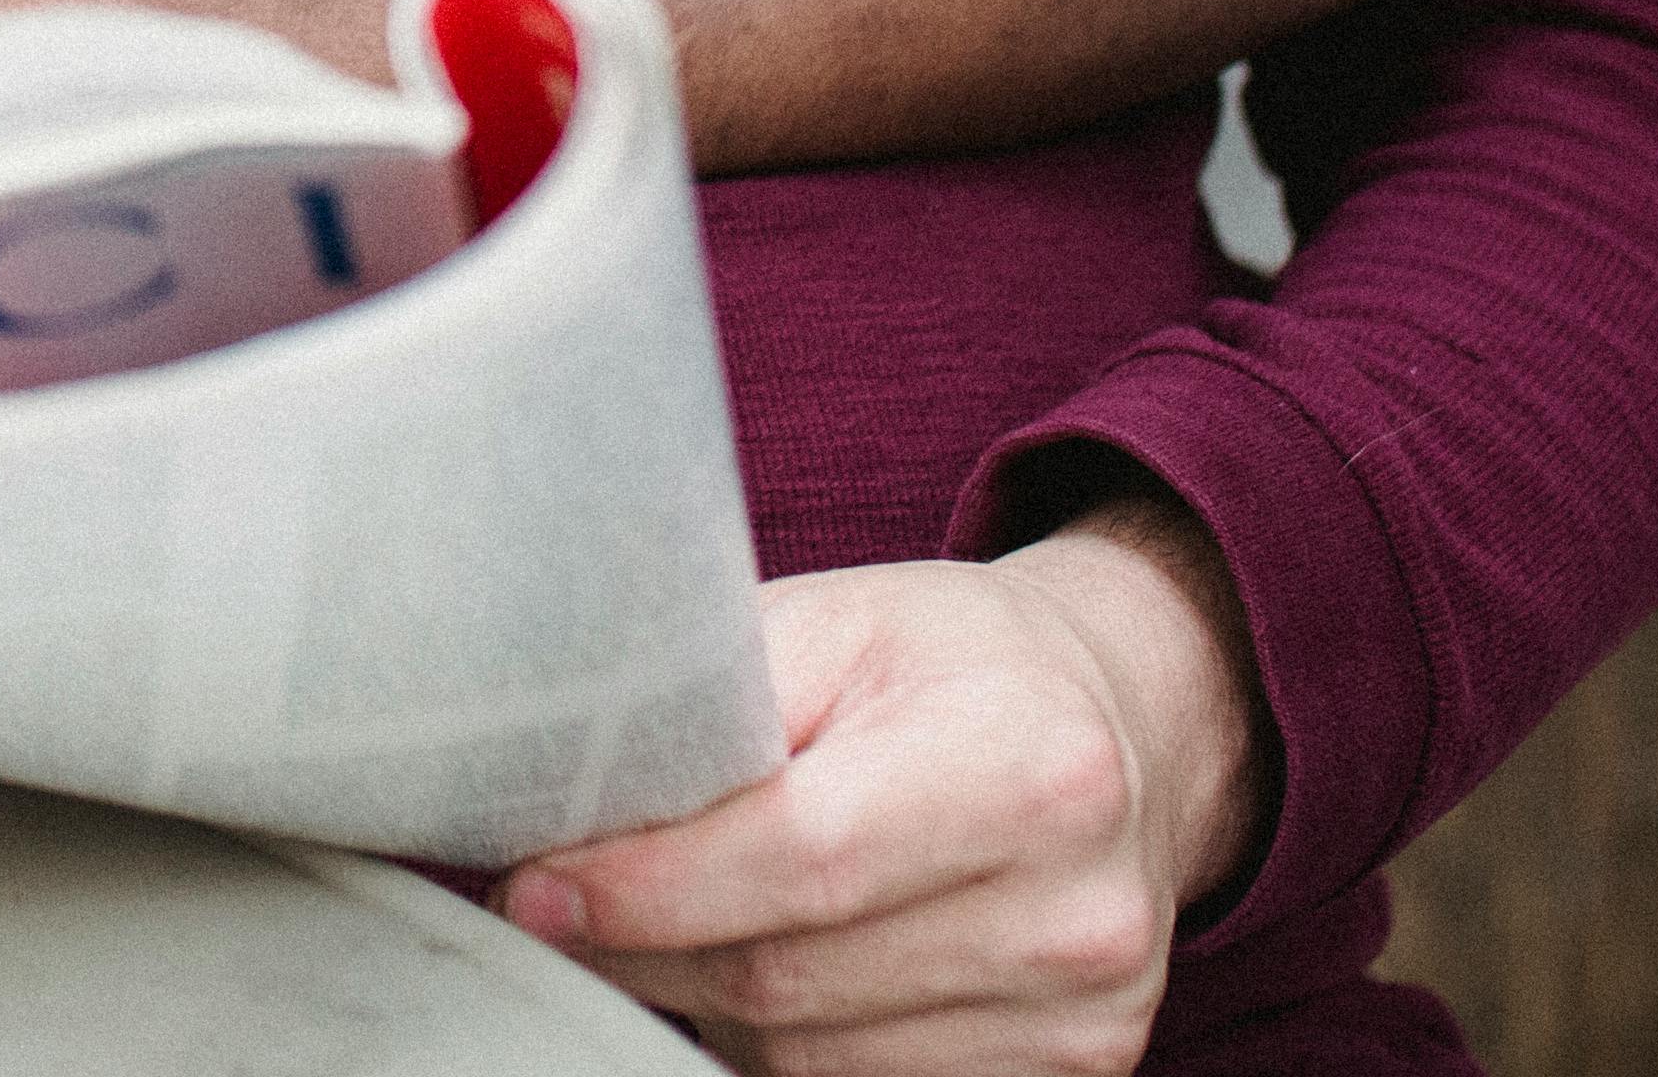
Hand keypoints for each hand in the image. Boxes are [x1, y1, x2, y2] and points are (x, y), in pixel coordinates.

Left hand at [492, 492, 1268, 1074]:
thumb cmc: (953, 666)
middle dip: (644, 946)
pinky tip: (771, 962)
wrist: (1123, 732)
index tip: (534, 889)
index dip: (647, 889)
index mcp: (1032, 763)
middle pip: (788, 977)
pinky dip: (784, 1042)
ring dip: (706, 999)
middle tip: (560, 907)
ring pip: (807, 1055)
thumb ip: (714, 698)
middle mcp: (1078, 910)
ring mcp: (1083, 1016)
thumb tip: (563, 786)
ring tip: (688, 916)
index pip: (800, 858)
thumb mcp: (839, 623)